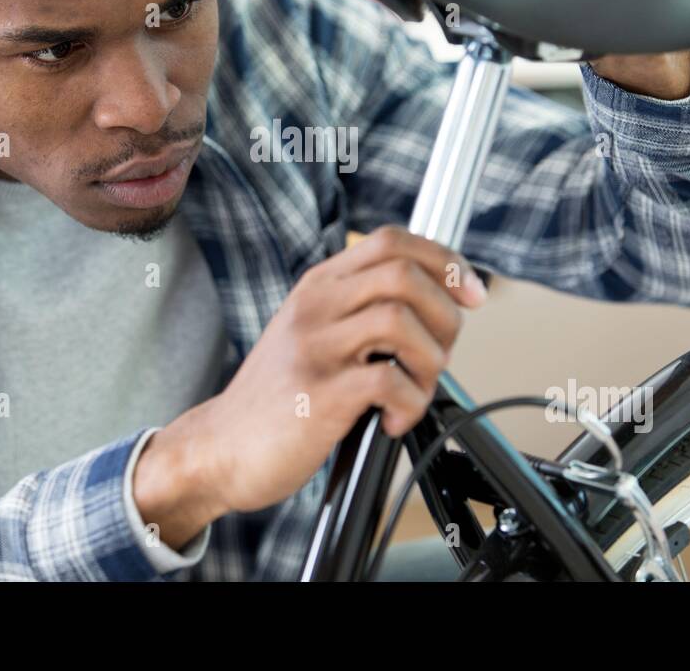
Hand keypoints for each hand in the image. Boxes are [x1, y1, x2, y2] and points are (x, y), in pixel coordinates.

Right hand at [132, 226, 486, 547]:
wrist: (220, 448)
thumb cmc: (276, 398)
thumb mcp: (311, 334)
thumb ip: (358, 311)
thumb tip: (435, 306)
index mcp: (319, 287)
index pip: (392, 241)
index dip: (444, 261)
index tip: (469, 293)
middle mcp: (315, 308)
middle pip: (403, 272)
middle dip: (445, 313)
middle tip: (441, 352)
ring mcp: (314, 348)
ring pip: (401, 320)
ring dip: (431, 360)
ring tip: (415, 390)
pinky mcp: (317, 394)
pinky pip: (389, 380)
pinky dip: (410, 403)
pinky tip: (393, 420)